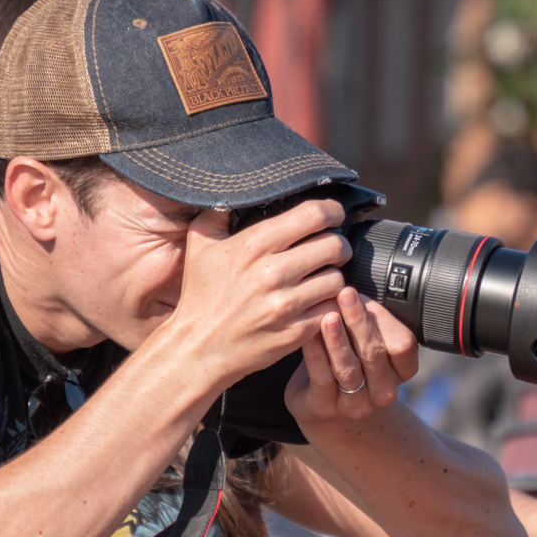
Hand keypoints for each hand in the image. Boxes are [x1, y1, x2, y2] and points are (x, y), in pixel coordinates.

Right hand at [165, 197, 351, 386]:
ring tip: (320, 277)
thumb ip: (219, 212)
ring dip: (333, 276)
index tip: (333, 215)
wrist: (198, 348)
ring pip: (338, 278)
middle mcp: (273, 272)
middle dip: (338, 244)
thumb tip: (236, 189)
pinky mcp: (297, 331)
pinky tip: (317, 301)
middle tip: (331, 248)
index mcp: (254, 245)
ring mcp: (287, 304)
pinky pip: (333, 309)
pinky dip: (330, 304)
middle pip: (335, 245)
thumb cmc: (201, 295)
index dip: (332, 211)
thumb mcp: (200, 245)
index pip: (313, 215)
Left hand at [283, 286, 419, 425]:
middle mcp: (384, 391)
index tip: (364, 294)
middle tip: (345, 293)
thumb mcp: (366, 341)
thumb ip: (370, 320)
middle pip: (375, 353)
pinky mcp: (325, 409)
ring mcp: (356, 405)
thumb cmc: (348, 360)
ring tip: (328, 314)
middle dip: (359, 321)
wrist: (324, 404)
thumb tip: (356, 282)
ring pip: (348, 368)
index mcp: (402, 371)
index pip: (403, 345)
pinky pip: (322, 379)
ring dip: (337, 339)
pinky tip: (308, 334)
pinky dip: (315, 354)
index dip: (384, 320)